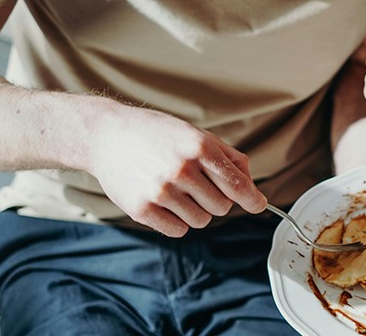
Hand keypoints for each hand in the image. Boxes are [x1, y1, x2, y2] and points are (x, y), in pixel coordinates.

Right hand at [82, 100, 266, 236]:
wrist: (107, 135)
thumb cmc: (157, 134)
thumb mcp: (197, 134)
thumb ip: (228, 158)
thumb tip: (251, 186)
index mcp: (200, 148)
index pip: (237, 185)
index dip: (252, 199)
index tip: (258, 205)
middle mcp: (182, 169)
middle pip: (222, 207)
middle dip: (216, 199)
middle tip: (198, 185)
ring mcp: (161, 191)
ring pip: (202, 221)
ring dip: (196, 211)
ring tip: (178, 190)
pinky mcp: (142, 209)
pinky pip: (178, 230)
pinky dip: (177, 221)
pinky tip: (165, 202)